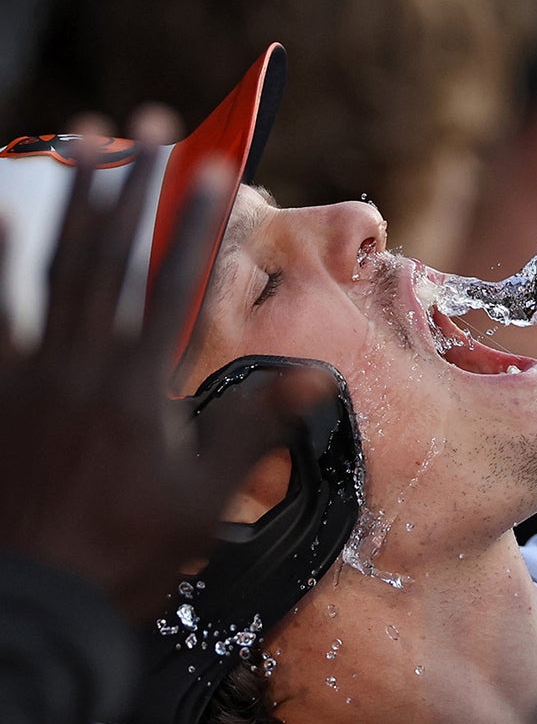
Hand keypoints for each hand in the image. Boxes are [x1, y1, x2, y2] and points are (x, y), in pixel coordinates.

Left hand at [0, 133, 324, 620]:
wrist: (33, 601)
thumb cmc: (123, 553)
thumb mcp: (204, 501)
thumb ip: (254, 430)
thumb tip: (318, 378)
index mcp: (137, 385)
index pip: (173, 284)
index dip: (194, 221)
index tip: (211, 167)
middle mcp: (81, 362)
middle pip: (110, 254)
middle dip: (131, 183)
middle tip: (146, 122)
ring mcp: (29, 372)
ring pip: (51, 268)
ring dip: (72, 202)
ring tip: (87, 144)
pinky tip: (0, 214)